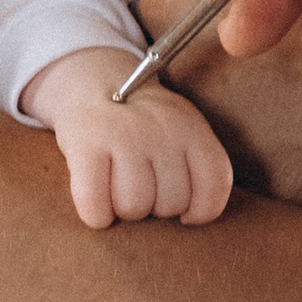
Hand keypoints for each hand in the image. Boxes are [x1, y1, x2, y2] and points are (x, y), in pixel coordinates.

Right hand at [20, 47, 234, 228]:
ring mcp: (123, 136)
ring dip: (122, 209)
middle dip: (154, 206)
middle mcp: (161, 130)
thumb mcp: (181, 129)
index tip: (185, 214)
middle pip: (170, 204)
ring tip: (116, 185)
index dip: (201, 211)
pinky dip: (96, 214)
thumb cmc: (140, 123)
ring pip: (133, 208)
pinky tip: (96, 198)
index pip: (215, 184)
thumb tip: (191, 218)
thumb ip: (196, 166)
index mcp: (192, 127)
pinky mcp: (86, 145)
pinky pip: (96, 208)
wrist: (89, 82)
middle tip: (139, 184)